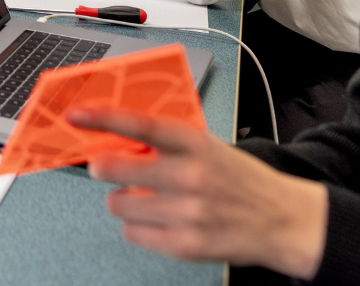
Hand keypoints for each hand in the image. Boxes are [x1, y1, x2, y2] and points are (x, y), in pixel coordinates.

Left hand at [73, 109, 327, 278]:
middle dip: (102, 166)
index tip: (75, 114)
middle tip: (102, 166)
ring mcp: (187, 213)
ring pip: (119, 203)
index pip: (139, 125)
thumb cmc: (240, 180)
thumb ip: (166, 144)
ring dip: (124, 200)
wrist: (283, 221)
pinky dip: (138, 227)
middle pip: (117, 168)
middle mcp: (190, 176)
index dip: (102, 118)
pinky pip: (132, 233)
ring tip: (146, 198)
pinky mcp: (185, 244)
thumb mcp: (208, 148)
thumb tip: (117, 140)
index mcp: (195, 144)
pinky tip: (158, 219)